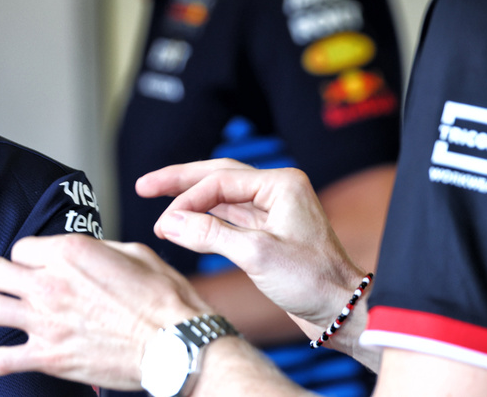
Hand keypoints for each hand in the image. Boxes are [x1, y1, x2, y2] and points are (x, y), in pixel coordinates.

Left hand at [0, 234, 209, 389]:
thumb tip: (85, 253)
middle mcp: (50, 281)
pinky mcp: (49, 355)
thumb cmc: (162, 297)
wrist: (174, 343)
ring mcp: (45, 320)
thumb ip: (100, 249)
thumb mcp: (134, 252)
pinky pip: (0, 359)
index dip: (24, 256)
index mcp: (70, 251)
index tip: (26, 264)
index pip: (26, 248)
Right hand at [140, 160, 364, 325]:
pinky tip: (184, 225)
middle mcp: (276, 191)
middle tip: (144, 185)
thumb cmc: (312, 279)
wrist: (342, 309)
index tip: (164, 223)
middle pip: (217, 177)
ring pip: (221, 198)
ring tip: (159, 207)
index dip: (187, 200)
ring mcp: (272, 211)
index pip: (220, 182)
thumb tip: (170, 222)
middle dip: (180, 182)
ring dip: (191, 203)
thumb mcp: (257, 255)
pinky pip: (228, 218)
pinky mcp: (267, 233)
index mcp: (280, 184)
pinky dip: (204, 221)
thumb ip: (210, 235)